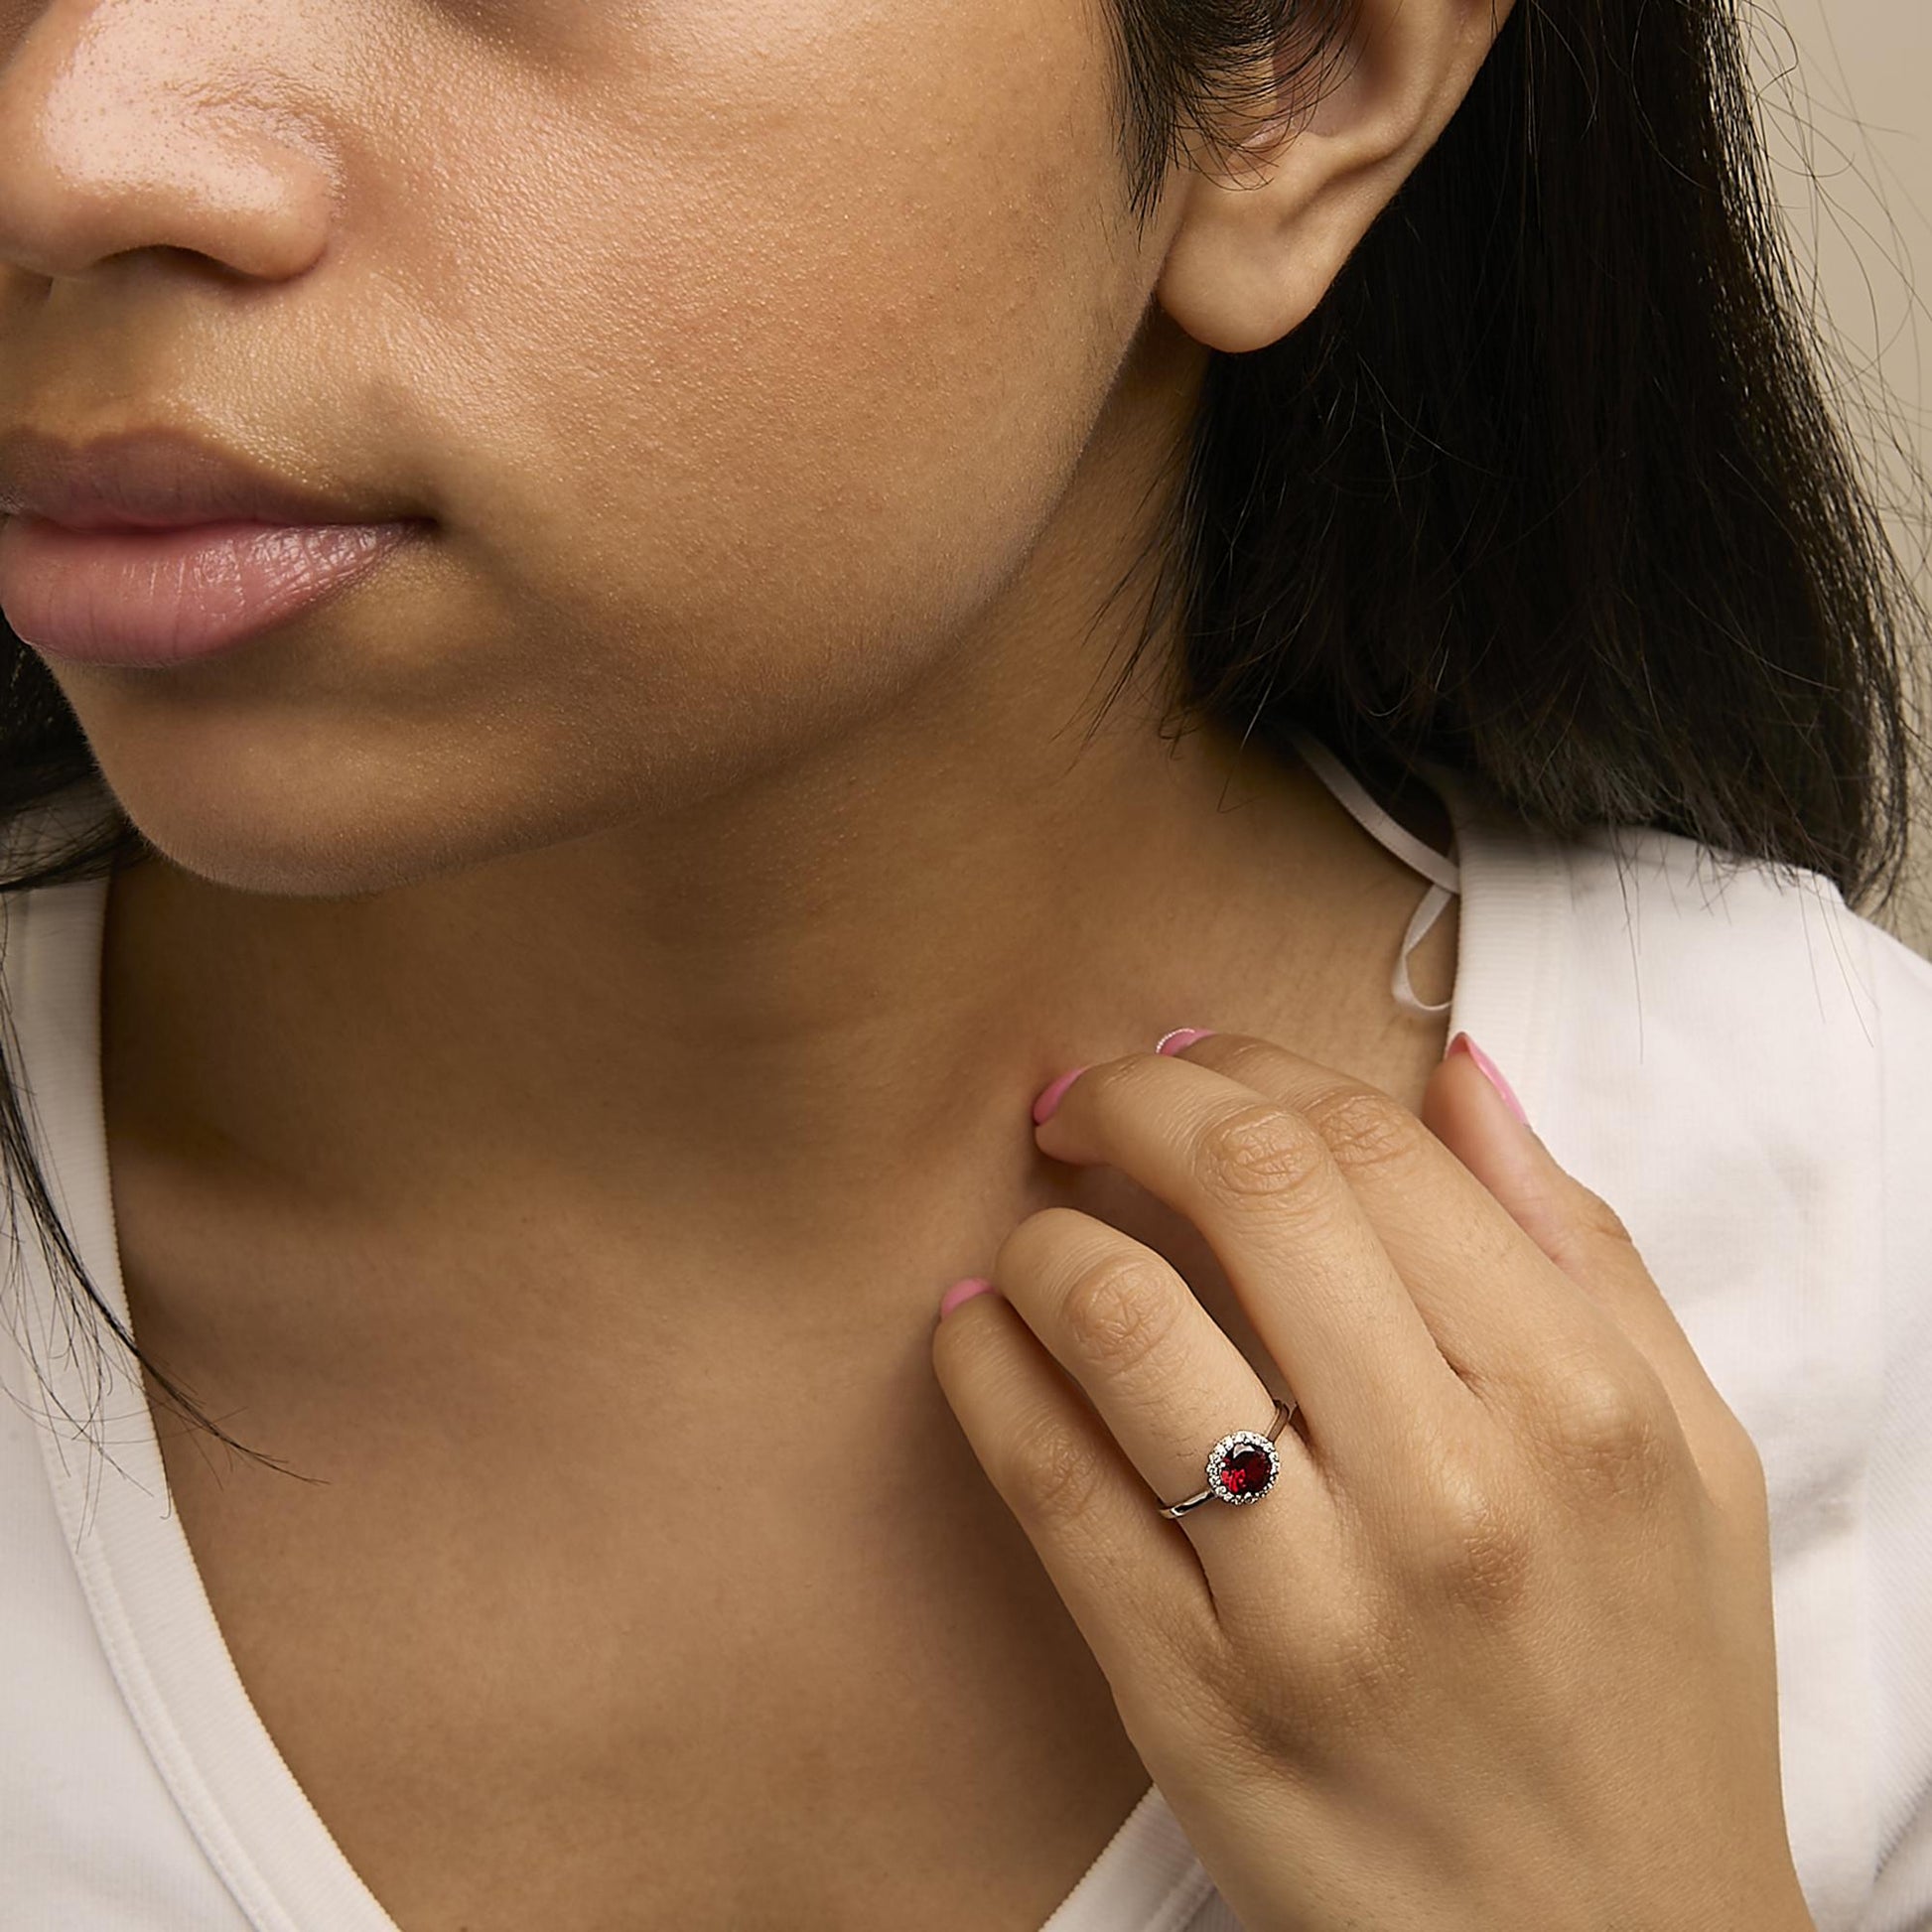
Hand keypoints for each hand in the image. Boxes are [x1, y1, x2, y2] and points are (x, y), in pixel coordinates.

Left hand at [930, 1030, 1814, 1931]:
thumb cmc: (1658, 1696)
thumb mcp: (1691, 1458)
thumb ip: (1582, 1246)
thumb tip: (1460, 1070)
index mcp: (1578, 1402)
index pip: (1370, 1144)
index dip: (1247, 1063)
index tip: (1187, 1057)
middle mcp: (1453, 1487)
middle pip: (1247, 1186)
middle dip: (1130, 1097)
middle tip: (1081, 1098)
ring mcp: (1311, 1603)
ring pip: (1121, 1318)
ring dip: (1047, 1236)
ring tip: (1037, 1232)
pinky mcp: (1191, 1701)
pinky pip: (1046, 1485)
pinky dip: (983, 1371)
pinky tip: (977, 1330)